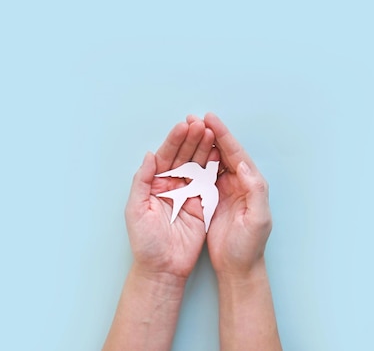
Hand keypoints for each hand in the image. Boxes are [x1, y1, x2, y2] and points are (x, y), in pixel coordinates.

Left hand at [125, 118, 215, 280]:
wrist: (163, 269)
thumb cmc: (146, 243)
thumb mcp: (135, 210)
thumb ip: (141, 181)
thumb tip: (149, 155)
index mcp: (154, 183)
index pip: (165, 156)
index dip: (174, 141)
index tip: (183, 126)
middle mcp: (172, 184)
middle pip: (183, 156)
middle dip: (191, 139)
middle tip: (200, 125)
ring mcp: (188, 192)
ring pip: (197, 165)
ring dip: (203, 149)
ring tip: (211, 133)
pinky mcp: (202, 203)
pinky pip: (208, 181)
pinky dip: (214, 166)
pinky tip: (218, 152)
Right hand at [203, 113, 272, 276]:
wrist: (238, 269)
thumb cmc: (249, 246)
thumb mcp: (258, 219)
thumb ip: (254, 189)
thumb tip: (243, 164)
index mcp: (251, 182)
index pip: (235, 152)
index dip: (223, 134)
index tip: (210, 119)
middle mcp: (239, 181)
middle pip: (223, 150)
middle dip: (209, 132)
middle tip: (194, 118)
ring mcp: (225, 188)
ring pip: (212, 158)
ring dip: (200, 143)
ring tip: (188, 128)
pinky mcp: (212, 197)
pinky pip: (203, 173)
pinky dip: (195, 160)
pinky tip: (185, 152)